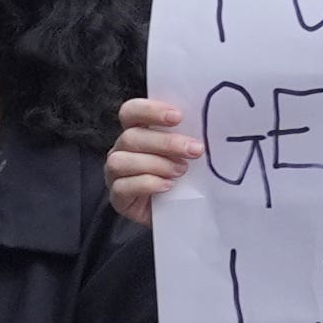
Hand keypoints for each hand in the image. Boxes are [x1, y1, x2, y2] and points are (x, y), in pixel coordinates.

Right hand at [105, 94, 209, 223]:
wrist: (179, 212)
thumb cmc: (184, 177)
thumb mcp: (187, 154)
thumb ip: (187, 138)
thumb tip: (207, 126)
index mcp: (137, 131)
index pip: (131, 112)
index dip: (150, 110)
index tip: (178, 116)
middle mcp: (121, 150)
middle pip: (130, 137)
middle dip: (166, 142)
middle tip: (194, 150)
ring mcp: (114, 174)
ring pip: (121, 161)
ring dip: (156, 164)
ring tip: (181, 171)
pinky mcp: (118, 198)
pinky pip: (122, 186)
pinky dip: (148, 184)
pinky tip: (168, 186)